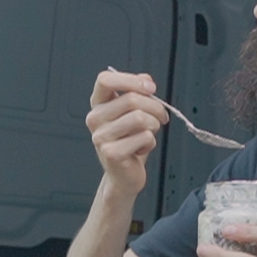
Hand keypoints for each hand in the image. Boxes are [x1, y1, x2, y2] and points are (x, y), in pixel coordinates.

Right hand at [85, 69, 168, 195]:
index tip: (150, 88)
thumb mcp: (134, 113)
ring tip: (149, 134)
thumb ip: (138, 93)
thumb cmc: (129, 142)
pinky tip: (141, 149)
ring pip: (140, 118)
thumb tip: (146, 80)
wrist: (123, 176)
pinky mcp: (111, 153)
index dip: (130, 80)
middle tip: (161, 117)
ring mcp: (101, 136)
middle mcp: (95, 118)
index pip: (105, 80)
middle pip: (131, 99)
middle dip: (155, 107)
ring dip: (154, 126)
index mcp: (98, 104)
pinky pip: (144, 137)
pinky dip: (150, 143)